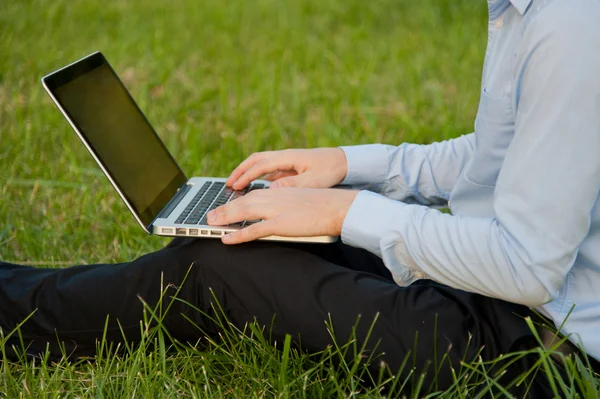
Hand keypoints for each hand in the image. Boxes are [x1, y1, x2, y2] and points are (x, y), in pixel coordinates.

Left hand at [206, 188, 358, 243]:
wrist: (338, 206)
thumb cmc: (323, 206)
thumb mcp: (300, 201)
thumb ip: (285, 205)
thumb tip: (274, 214)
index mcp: (279, 191)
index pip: (251, 195)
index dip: (235, 201)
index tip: (223, 206)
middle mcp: (274, 197)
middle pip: (242, 202)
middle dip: (224, 209)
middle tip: (209, 216)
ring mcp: (276, 210)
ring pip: (244, 212)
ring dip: (225, 218)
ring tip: (211, 224)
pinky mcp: (281, 223)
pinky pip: (254, 230)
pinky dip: (238, 234)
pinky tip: (227, 238)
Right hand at [226, 148, 347, 189]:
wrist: (345, 162)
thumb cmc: (330, 170)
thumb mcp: (312, 180)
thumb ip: (291, 184)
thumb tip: (270, 187)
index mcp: (288, 157)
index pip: (260, 165)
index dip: (246, 176)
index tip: (234, 186)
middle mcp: (285, 157)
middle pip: (255, 161)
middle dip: (240, 171)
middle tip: (227, 184)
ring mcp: (287, 161)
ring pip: (261, 165)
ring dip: (247, 173)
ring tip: (236, 185)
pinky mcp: (291, 167)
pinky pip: (269, 171)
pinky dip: (258, 177)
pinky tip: (254, 188)